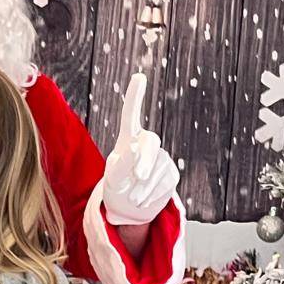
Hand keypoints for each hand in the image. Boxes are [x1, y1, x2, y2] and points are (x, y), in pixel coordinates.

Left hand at [101, 72, 179, 226]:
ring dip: (143, 187)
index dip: (135, 96)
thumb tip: (136, 151)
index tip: (139, 76)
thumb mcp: (112, 177)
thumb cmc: (116, 186)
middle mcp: (147, 143)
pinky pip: (164, 183)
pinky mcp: (171, 174)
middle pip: (151, 142)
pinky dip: (150, 195)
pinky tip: (142, 200)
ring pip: (157, 168)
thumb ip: (121, 164)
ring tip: (132, 198)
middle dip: (145, 159)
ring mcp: (161, 157)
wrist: (129, 207)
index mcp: (128, 139)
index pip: (131, 115)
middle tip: (138, 174)